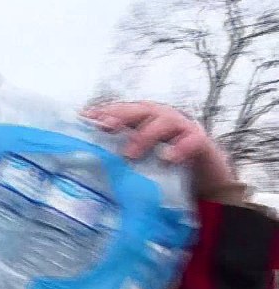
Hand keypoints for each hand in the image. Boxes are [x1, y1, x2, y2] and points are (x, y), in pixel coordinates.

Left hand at [82, 101, 237, 197]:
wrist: (203, 178)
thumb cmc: (164, 167)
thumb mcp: (138, 161)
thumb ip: (118, 158)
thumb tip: (85, 167)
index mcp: (144, 121)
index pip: (123, 111)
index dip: (105, 112)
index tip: (86, 117)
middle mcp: (162, 119)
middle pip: (141, 110)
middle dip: (121, 115)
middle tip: (105, 126)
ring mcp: (182, 128)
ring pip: (165, 121)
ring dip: (146, 135)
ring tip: (130, 154)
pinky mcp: (201, 142)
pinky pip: (191, 141)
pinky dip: (179, 149)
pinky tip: (167, 159)